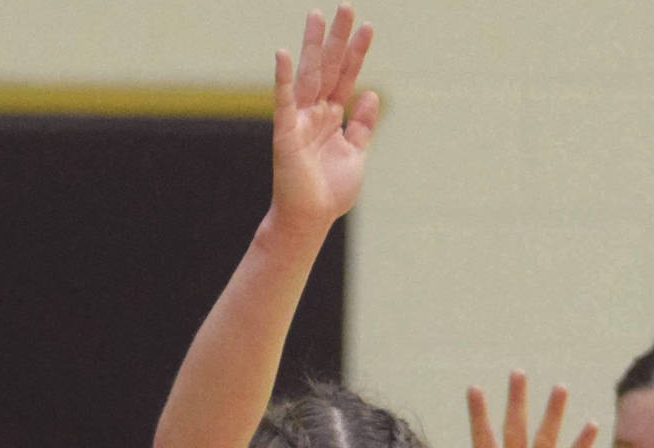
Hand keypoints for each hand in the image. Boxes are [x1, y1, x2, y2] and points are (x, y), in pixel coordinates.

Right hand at [268, 6, 380, 235]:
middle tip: (345, 5)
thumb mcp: (356, 154)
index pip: (346, 76)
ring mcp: (299, 120)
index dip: (357, 52)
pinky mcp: (285, 133)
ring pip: (309, 76)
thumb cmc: (329, 193)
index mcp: (332, 117)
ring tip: (318, 15)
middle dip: (337, 37)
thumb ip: (363, 125)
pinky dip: (282, 79)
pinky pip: (284, 102)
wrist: (309, 220)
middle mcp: (315, 113)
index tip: (368, 26)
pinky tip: (282, 55)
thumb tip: (371, 93)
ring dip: (313, 45)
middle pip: (329, 67)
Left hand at [445, 372, 599, 447]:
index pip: (483, 440)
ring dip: (552, 414)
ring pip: (545, 437)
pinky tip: (590, 424)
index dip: (478, 416)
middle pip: (514, 428)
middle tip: (517, 372)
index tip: (474, 388)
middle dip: (515, 402)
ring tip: (559, 387)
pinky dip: (581, 444)